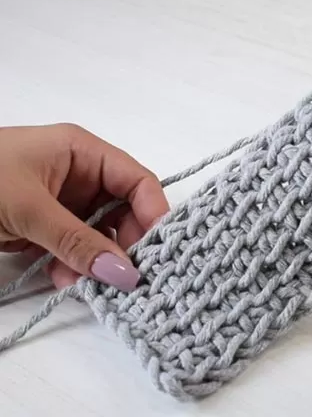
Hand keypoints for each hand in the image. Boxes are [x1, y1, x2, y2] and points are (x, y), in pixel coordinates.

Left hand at [0, 124, 168, 290]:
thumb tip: (126, 275)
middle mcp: (79, 174)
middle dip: (122, 243)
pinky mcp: (45, 226)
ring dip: (95, 260)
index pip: (137, 180)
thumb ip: (79, 242)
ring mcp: (62, 202)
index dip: (154, 212)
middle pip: (123, 210)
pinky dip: (73, 265)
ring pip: (99, 233)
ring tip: (82, 281)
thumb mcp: (29, 209)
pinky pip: (75, 247)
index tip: (160, 251)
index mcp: (82, 151)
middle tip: (121, 275)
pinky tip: (61, 278)